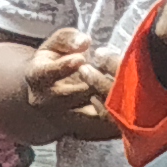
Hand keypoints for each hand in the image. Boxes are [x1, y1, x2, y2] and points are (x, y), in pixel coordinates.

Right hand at [20, 26, 115, 143]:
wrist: (48, 93)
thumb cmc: (54, 62)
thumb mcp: (54, 45)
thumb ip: (67, 39)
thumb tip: (84, 42)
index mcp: (37, 77)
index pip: (48, 73)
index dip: (64, 67)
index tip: (80, 58)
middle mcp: (47, 101)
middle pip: (74, 94)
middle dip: (95, 82)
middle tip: (115, 68)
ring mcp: (64, 117)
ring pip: (91, 111)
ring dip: (110, 97)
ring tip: (124, 82)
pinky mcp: (81, 127)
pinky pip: (103, 122)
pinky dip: (117, 111)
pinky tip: (129, 98)